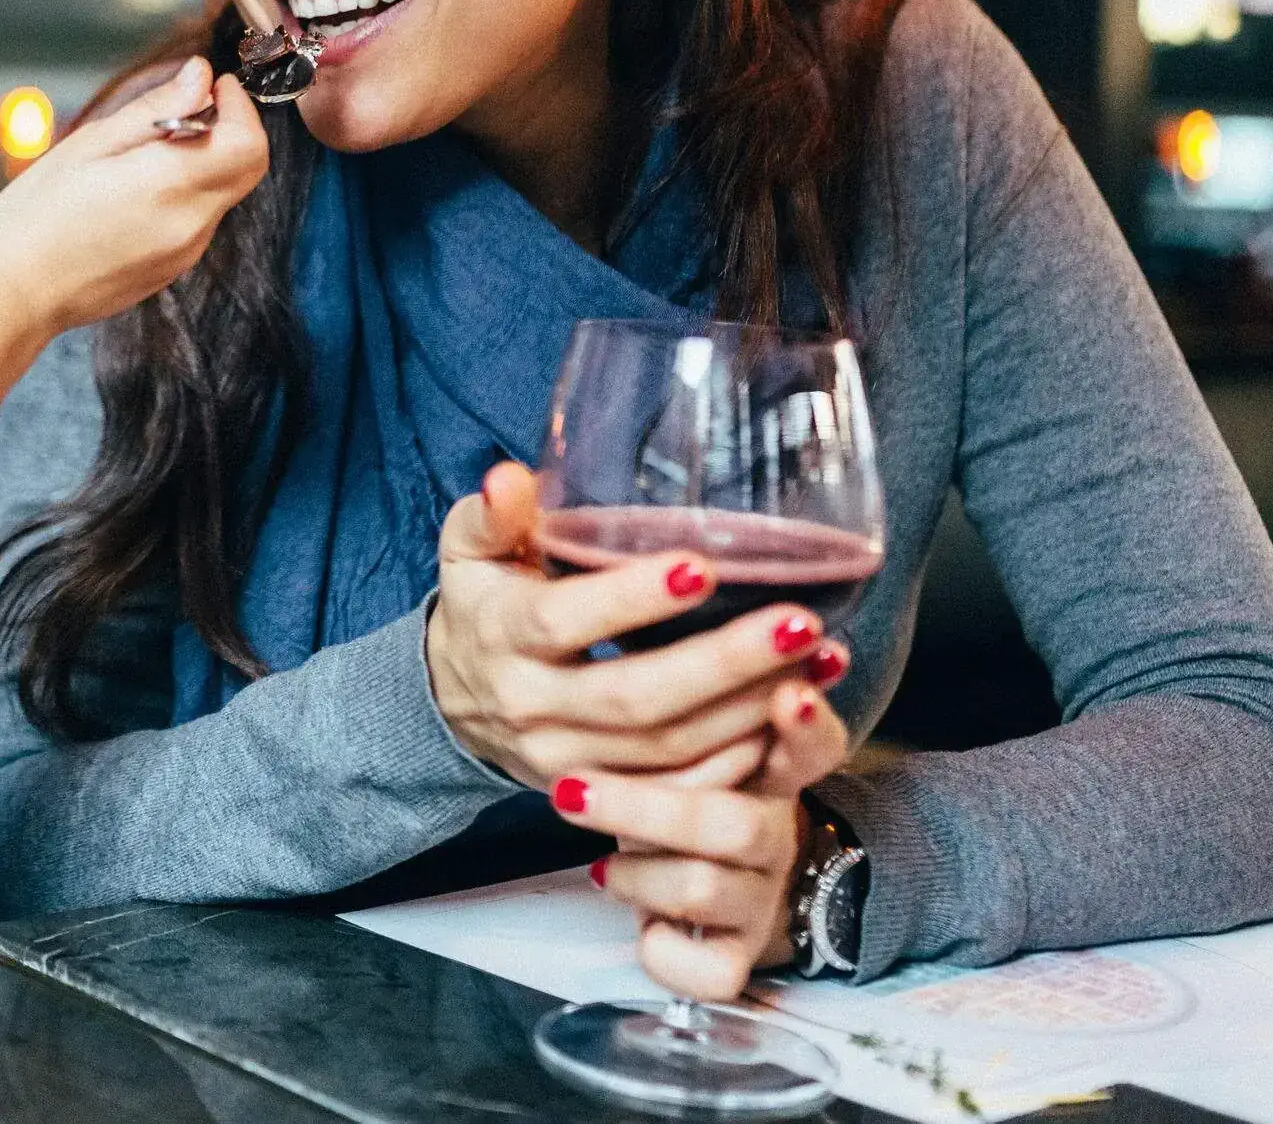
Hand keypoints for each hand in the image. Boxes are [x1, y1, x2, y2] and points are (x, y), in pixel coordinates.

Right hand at [0, 57, 267, 345]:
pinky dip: (186, 193)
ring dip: (205, 162)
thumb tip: (201, 76)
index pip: (248, 143)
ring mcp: (186, 252)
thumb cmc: (37, 215)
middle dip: (228, 130)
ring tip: (144, 155)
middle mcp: (190, 224)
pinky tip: (136, 192)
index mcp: (169, 185)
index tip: (215, 87)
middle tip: (183, 110)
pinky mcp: (174, 268)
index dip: (241, 108)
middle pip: (246, 168)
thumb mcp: (91, 145)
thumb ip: (155, 109)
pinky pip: (200, 219)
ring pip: (224, 192)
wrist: (14, 294)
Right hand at [423, 463, 852, 787]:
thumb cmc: (483, 602)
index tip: (704, 565)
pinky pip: (679, 791)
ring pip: (668, 750)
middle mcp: (531, 704)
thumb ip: (492, 515)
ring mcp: (566, 759)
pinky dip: (740, 761)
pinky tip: (791, 718)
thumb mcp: (470, 549)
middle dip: (723, 663)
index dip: (631, 598)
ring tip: (818, 661)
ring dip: (750, 710)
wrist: (454, 699)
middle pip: (635, 697)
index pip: (564, 619)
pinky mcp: (601, 795)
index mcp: (501, 634)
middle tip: (800, 623)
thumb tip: (510, 477)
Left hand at [555, 676, 853, 999]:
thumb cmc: (680, 770)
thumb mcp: (685, 711)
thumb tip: (625, 571)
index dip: (804, 724)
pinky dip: (666, 952)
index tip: (788, 692)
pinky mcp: (734, 952)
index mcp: (769, 765)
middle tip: (569, 790)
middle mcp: (772, 829)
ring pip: (707, 888)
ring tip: (585, 843)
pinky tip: (633, 915)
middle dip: (647, 809)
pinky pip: (709, 972)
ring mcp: (757, 893)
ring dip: (636, 867)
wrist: (707, 863)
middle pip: (732, 822)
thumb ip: (678, 660)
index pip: (810, 743)